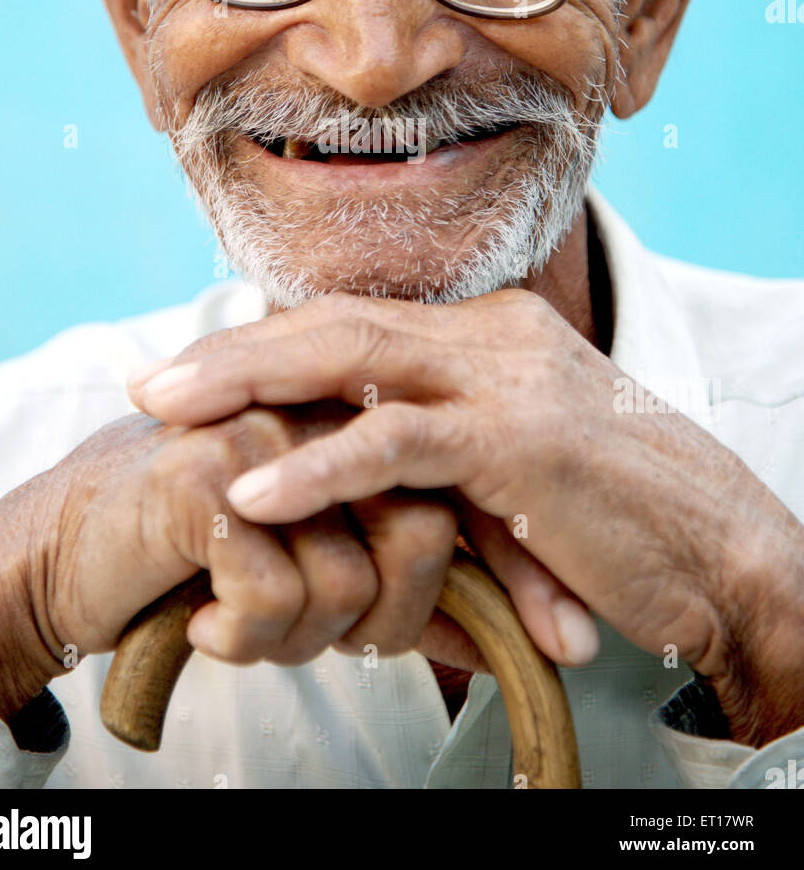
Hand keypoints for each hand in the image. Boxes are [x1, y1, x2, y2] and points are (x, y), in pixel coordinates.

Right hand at [0, 402, 470, 719]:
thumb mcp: (331, 565)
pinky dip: (243, 639)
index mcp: (367, 414)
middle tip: (318, 643)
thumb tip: (514, 638)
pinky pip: (274, 595)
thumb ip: (417, 582)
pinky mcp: (204, 471)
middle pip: (422, 539)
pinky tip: (207, 626)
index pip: (461, 500)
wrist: (70, 547)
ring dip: (300, 643)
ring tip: (250, 627)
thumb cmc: (213, 557)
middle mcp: (325, 407)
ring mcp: (266, 432)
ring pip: (351, 584)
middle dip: (385, 627)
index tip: (515, 642)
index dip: (487, 584)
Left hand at [131, 290, 803, 746]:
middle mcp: (493, 338)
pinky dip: (320, 466)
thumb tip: (353, 472)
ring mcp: (508, 380)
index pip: (355, 320)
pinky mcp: (520, 441)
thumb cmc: (611, 517)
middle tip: (152, 384)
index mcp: (488, 335)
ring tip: (172, 416)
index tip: (195, 374)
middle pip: (338, 322)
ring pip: (356, 357)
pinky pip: (399, 444)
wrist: (717, 548)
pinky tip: (257, 494)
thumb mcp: (511, 463)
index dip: (267, 344)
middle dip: (235, 351)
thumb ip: (438, 448)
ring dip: (252, 385)